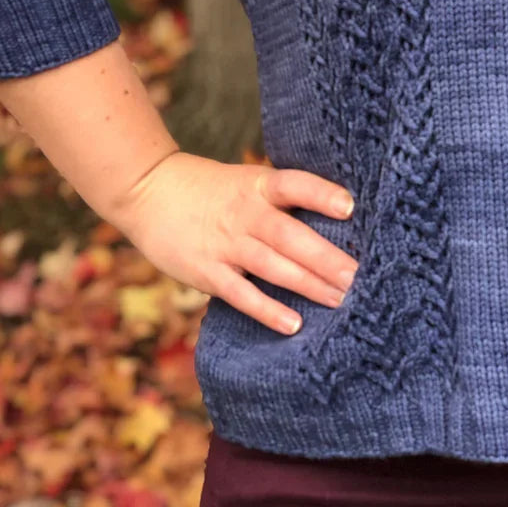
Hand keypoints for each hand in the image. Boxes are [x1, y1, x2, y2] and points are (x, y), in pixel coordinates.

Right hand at [108, 151, 359, 334]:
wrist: (148, 190)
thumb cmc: (208, 189)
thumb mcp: (244, 182)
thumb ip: (279, 201)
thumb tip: (333, 221)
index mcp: (256, 185)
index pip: (294, 185)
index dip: (321, 194)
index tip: (351, 207)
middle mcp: (244, 213)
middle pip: (290, 235)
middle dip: (327, 257)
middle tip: (360, 276)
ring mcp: (225, 243)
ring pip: (272, 265)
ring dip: (308, 284)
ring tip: (341, 300)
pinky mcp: (207, 271)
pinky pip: (241, 294)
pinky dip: (267, 310)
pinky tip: (294, 324)